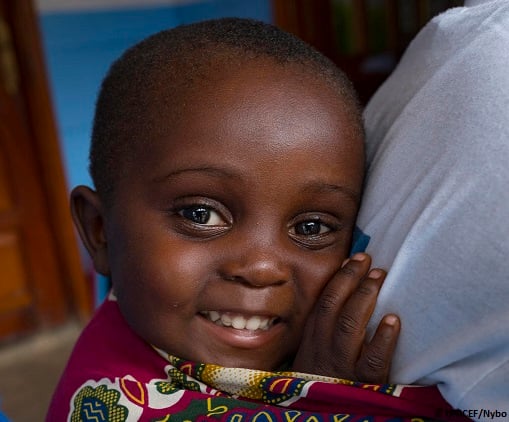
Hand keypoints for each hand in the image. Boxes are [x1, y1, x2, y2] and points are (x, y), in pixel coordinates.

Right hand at [292, 253, 399, 383]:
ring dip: (365, 298)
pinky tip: (394, 320)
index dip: (339, 279)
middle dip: (351, 280)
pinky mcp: (362, 385)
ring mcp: (341, 366)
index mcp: (311, 340)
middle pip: (335, 307)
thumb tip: (340, 294)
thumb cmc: (318, 382)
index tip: (352, 260)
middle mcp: (323, 349)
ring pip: (350, 326)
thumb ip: (321, 330)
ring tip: (379, 277)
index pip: (323, 302)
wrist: (312, 418)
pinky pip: (372, 361)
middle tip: (368, 261)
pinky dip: (383, 339)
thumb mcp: (310, 355)